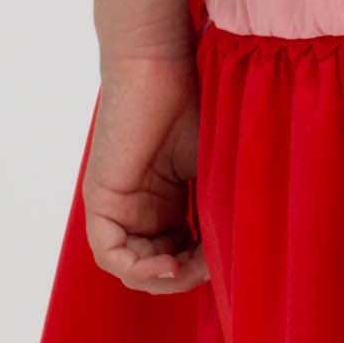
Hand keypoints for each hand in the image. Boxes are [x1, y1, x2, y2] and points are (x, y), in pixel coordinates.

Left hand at [84, 50, 207, 293]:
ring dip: (163, 279)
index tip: (228, 262)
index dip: (204, 268)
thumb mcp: (220, 168)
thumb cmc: (198, 101)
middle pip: (157, 267)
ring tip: (189, 269)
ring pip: (132, 267)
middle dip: (185, 278)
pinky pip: (111, 254)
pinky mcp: (101, 198)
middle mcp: (141, 207)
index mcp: (169, 200)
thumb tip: (242, 258)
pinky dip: (140, 268)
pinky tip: (171, 262)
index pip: (182, 254)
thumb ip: (224, 209)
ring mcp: (119, 204)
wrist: (163, 62)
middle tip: (210, 270)